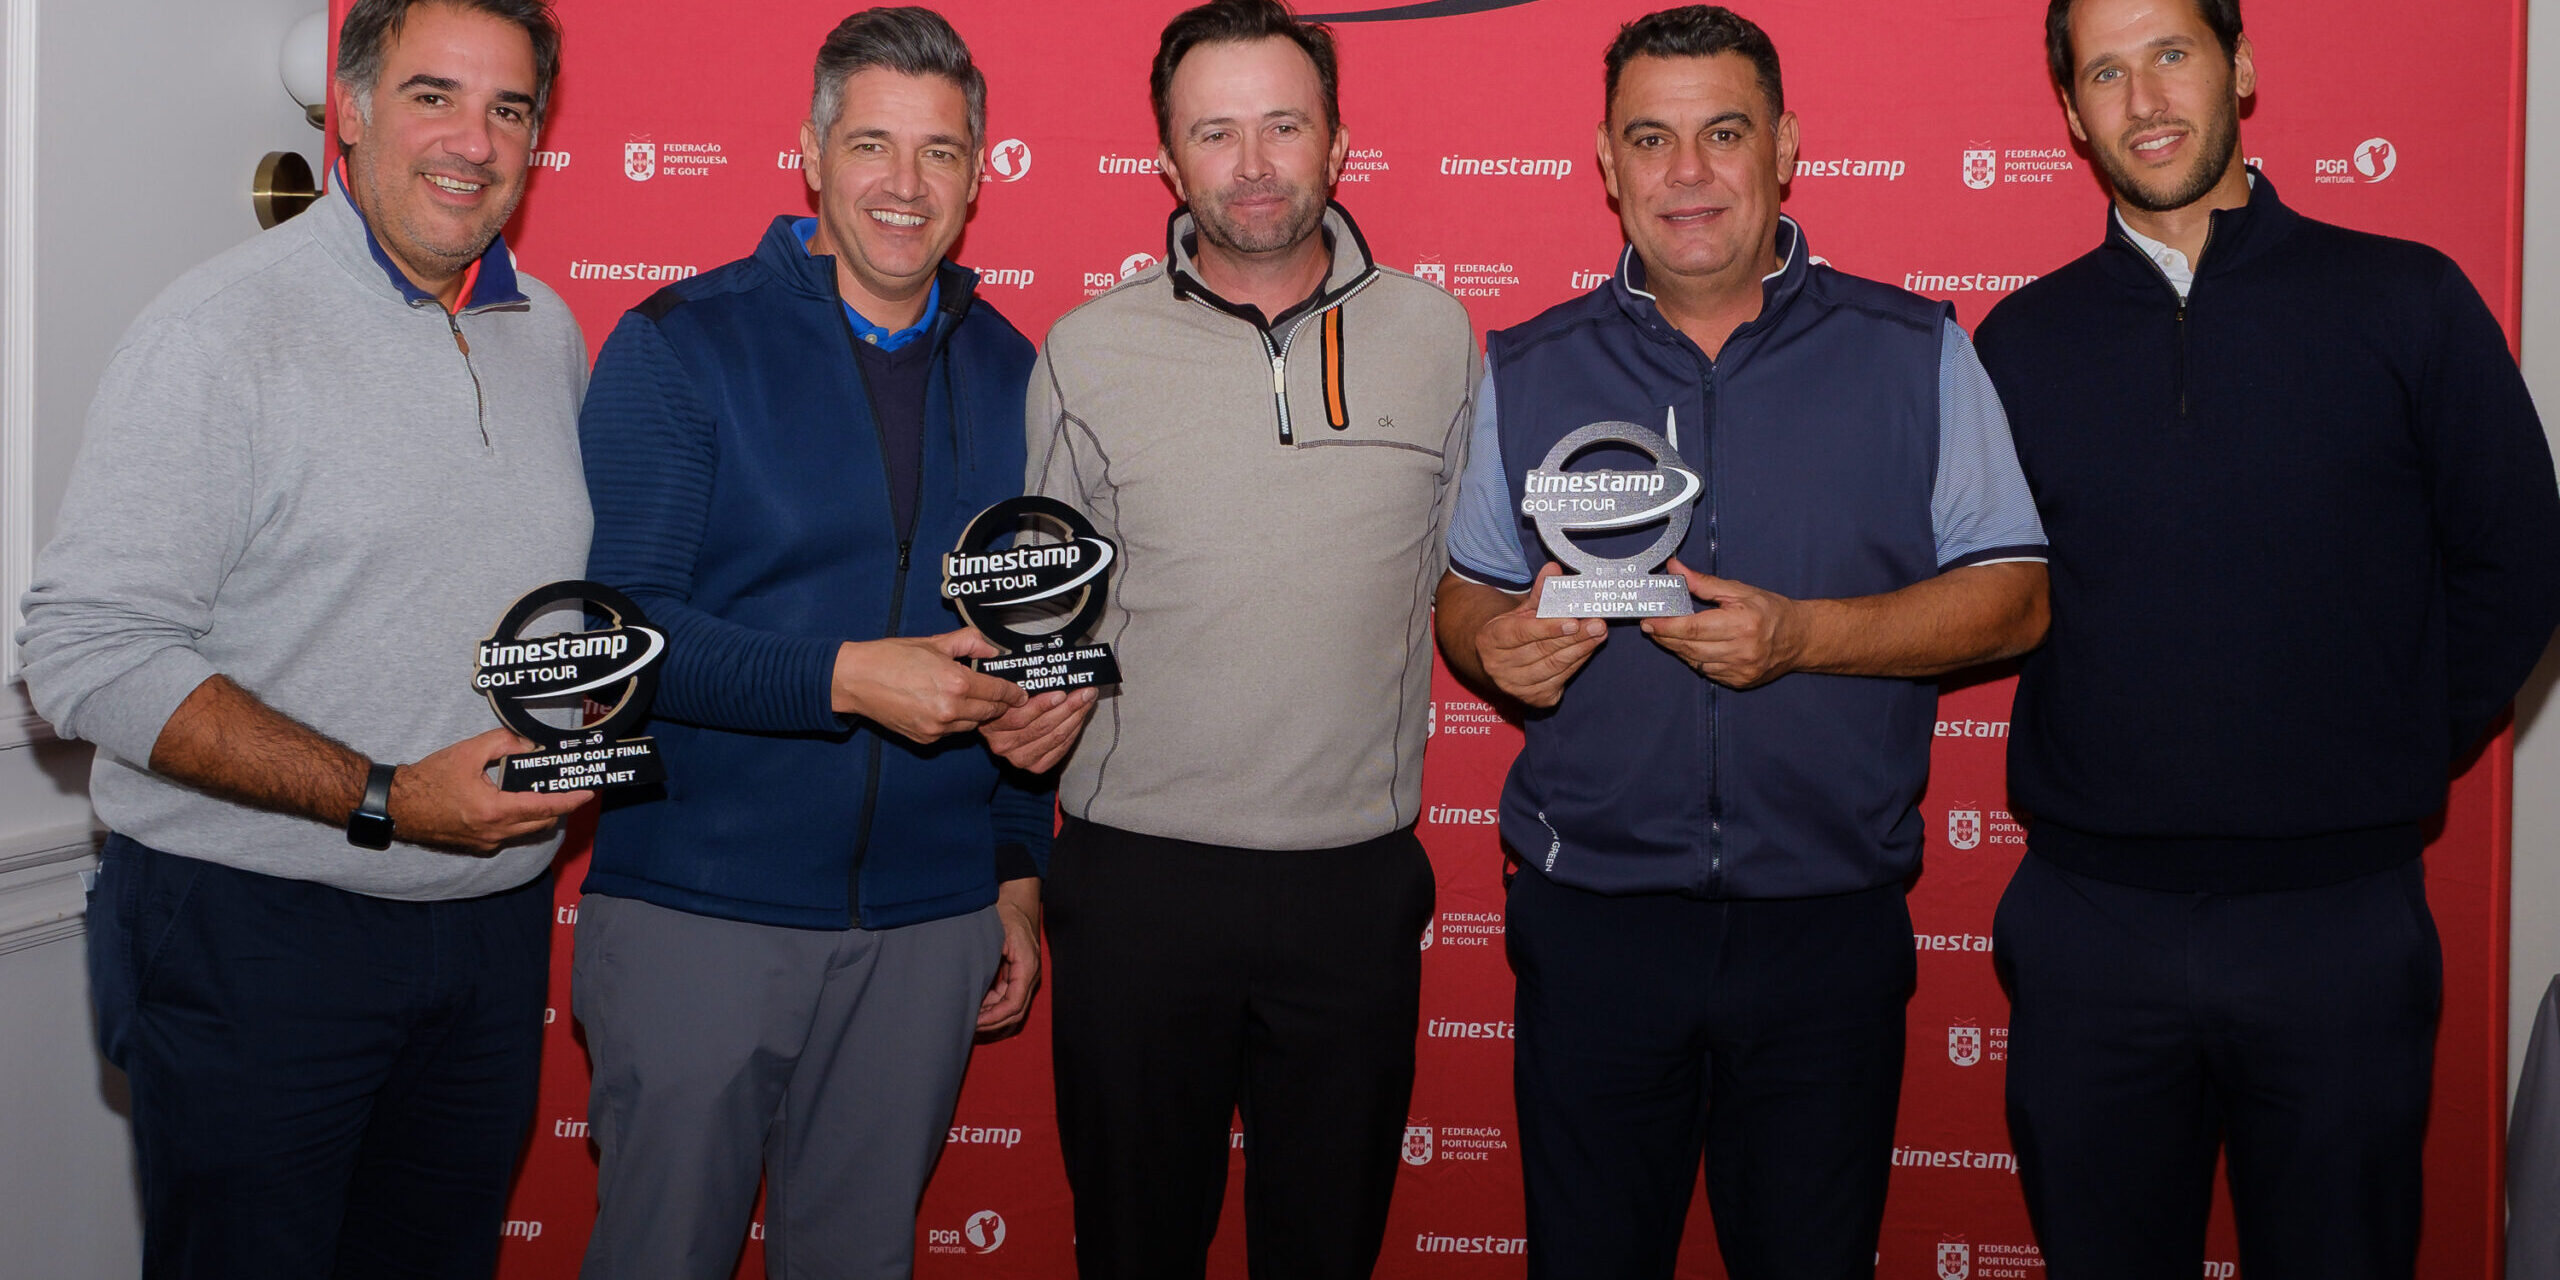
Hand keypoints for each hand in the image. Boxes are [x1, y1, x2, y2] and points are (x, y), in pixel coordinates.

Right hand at [386, 728, 590, 853]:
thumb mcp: (468, 752)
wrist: (397, 805)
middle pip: (542, 823)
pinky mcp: (477, 845)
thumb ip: (503, 743)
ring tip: (544, 791)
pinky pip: (510, 835)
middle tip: (567, 787)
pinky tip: (515, 801)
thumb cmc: (429, 779)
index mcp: (495, 811)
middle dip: (559, 806)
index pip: (545, 807)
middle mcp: (494, 832)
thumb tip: (529, 745)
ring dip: (540, 814)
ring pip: (527, 831)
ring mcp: (486, 842)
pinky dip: (520, 820)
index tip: (588, 793)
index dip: (570, 800)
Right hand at [831, 629, 1026, 743]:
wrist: (857, 679)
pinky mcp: (925, 738)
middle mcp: (950, 709)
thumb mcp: (935, 643)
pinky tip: (946, 708)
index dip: (1013, 694)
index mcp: (957, 683)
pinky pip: (951, 732)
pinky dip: (955, 722)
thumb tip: (992, 649)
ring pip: (972, 725)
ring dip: (976, 714)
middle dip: (998, 705)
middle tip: (1003, 698)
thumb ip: (969, 643)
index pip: (998, 693)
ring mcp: (937, 727)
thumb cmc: (893, 657)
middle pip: (990, 713)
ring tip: (970, 700)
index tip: (1021, 694)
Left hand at [977, 878, 1042, 1036]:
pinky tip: (976, 1007)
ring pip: (1012, 1009)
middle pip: (1015, 1012)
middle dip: (993, 1023)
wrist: (1016, 901)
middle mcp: (1029, 975)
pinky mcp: (1017, 975)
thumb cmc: (1006, 914)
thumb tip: (973, 988)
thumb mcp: (995, 934)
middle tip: (969, 1026)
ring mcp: (1025, 976)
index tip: (976, 1021)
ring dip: (993, 1017)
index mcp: (1027, 967)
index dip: (995, 1017)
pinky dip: (993, 1007)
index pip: (1015, 1004)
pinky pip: (1007, 998)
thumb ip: (989, 960)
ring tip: (970, 1020)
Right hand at [982, 686, 1097, 772]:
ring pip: (1054, 737)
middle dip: (1068, 707)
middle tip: (1085, 692)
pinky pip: (1060, 749)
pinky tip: (1080, 717)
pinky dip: (1073, 731)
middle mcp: (1003, 744)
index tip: (1062, 692)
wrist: (1003, 728)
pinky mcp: (1035, 766)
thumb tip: (1052, 673)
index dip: (1043, 704)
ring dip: (1075, 717)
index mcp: (992, 723)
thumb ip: (1022, 684)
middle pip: (1042, 726)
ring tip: (1087, 700)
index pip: (1019, 716)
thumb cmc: (1009, 702)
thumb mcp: (1007, 690)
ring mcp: (1019, 758)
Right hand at [1472, 563, 1607, 707]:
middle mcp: (1498, 666)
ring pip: (1553, 667)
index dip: (1548, 628)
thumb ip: (1540, 591)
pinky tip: (1587, 650)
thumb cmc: (1513, 631)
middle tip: (1598, 624)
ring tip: (1599, 634)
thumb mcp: (1522, 609)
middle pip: (1542, 651)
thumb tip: (1554, 569)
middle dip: (1574, 637)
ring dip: (1580, 650)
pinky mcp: (1533, 699)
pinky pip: (1560, 680)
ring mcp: (1514, 686)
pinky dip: (1576, 664)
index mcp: (1489, 639)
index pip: (1520, 633)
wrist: (1497, 662)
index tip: (1573, 621)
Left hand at [1638, 559, 1806, 688]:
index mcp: (1741, 624)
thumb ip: (1703, 583)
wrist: (1799, 638)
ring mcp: (1739, 670)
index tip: (1649, 620)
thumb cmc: (1771, 611)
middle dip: (1665, 636)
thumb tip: (1675, 569)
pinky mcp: (1739, 681)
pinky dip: (1694, 658)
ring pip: (1694, 661)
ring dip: (1677, 648)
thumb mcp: (1739, 590)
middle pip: (1689, 647)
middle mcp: (1740, 651)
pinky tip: (1693, 646)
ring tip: (1669, 633)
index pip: (1692, 628)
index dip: (1666, 626)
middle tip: (1651, 625)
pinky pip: (1706, 671)